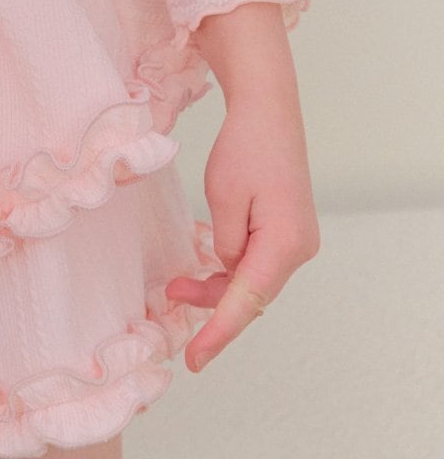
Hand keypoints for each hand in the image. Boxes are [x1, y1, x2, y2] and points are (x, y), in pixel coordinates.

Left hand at [165, 86, 320, 373]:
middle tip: (170, 297)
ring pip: (253, 280)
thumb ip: (224, 243)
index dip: (218, 333)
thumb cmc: (246, 145)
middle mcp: (299, 249)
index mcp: (285, 244)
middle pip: (252, 295)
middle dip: (211, 304)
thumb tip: (226, 267)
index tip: (195, 360)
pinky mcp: (288, 231)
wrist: (269, 109)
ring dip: (218, 285)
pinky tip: (205, 261)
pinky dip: (230, 267)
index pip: (247, 302)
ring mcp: (298, 240)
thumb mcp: (223, 196)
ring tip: (178, 282)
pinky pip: (257, 262)